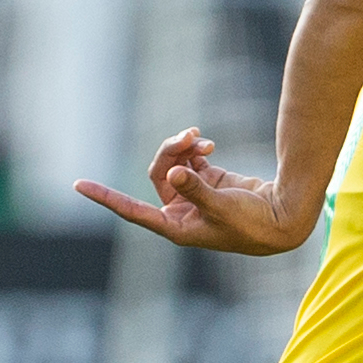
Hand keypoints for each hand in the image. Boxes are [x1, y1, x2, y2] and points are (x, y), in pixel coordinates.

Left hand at [77, 129, 307, 256]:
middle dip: (169, 151)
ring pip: (173, 163)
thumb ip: (197, 188)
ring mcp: (193, 195)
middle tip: (189, 135)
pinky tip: (208, 145)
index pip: (132, 210)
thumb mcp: (223, 206)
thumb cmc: (253, 223)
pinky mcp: (208, 181)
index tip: (80, 185)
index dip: (106, 197)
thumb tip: (174, 172)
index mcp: (176, 226)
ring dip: (183, 147)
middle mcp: (180, 211)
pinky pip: (190, 159)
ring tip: (201, 138)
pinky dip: (196, 149)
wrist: (283, 219)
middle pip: (158, 173)